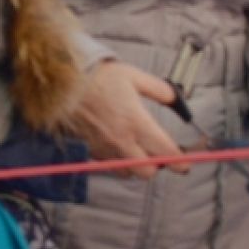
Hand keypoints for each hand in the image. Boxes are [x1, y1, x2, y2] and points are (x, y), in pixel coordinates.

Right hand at [67, 61, 185, 179]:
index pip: (166, 152)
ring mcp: (104, 147)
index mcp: (136, 122)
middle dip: (157, 165)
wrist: (62, 81)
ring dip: (136, 165)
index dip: (181, 161)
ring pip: (127, 172)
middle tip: (160, 153)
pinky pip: (109, 164)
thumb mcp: (134, 76)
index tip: (185, 163)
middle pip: (147, 171)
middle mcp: (121, 140)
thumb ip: (160, 90)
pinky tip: (118, 145)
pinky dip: (117, 160)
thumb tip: (176, 100)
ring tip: (138, 150)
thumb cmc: (98, 76)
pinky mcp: (90, 148)